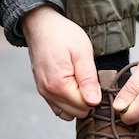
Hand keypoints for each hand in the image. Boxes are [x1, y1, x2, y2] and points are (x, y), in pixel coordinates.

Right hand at [21, 5, 100, 120]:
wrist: (41, 24)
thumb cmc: (63, 35)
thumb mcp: (82, 53)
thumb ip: (88, 79)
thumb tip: (94, 102)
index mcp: (58, 84)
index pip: (85, 107)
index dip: (96, 97)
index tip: (97, 81)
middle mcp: (48, 92)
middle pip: (77, 113)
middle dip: (87, 100)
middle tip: (90, 80)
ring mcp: (43, 93)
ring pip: (68, 113)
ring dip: (77, 103)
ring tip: (81, 83)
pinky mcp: (43, 90)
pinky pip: (58, 107)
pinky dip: (68, 102)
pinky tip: (73, 86)